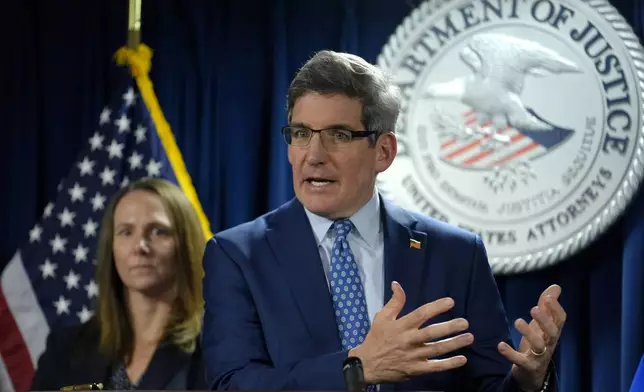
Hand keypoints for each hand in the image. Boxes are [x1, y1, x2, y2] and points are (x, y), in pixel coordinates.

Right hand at [348, 281, 473, 383]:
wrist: (367, 364)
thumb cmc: (376, 338)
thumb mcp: (381, 317)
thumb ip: (394, 302)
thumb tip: (398, 284)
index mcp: (401, 326)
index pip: (421, 314)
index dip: (436, 307)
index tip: (451, 302)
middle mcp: (409, 340)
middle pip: (432, 333)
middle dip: (450, 327)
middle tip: (465, 323)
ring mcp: (413, 356)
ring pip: (436, 349)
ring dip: (454, 344)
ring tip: (469, 337)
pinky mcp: (416, 369)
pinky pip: (435, 367)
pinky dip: (449, 364)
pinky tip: (462, 359)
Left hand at [498, 284, 566, 390]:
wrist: (533, 373)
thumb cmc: (538, 343)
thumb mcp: (542, 324)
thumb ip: (547, 306)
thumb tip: (556, 287)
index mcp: (553, 332)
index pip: (560, 320)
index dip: (556, 309)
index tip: (547, 297)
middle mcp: (549, 343)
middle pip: (552, 332)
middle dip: (544, 320)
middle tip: (534, 309)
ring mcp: (539, 356)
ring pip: (538, 346)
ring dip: (528, 333)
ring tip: (517, 321)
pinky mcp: (527, 366)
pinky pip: (520, 361)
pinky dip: (510, 354)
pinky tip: (500, 345)